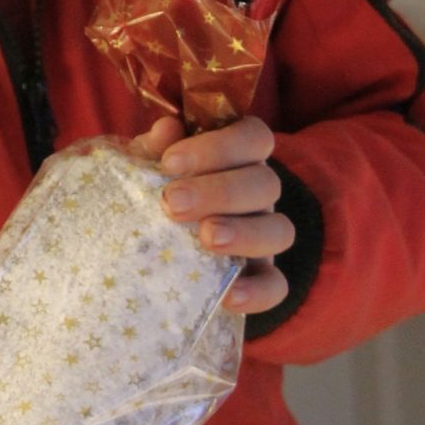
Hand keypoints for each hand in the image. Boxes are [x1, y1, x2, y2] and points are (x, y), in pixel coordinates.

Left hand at [131, 115, 294, 314]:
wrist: (144, 247)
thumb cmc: (153, 190)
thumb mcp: (147, 164)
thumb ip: (154, 148)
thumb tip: (166, 129)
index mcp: (237, 155)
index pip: (253, 137)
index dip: (219, 145)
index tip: (170, 162)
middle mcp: (257, 192)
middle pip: (265, 183)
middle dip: (220, 191)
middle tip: (173, 203)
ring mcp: (263, 236)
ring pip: (280, 231)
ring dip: (245, 233)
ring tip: (206, 238)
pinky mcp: (260, 278)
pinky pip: (277, 285)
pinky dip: (258, 291)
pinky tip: (228, 295)